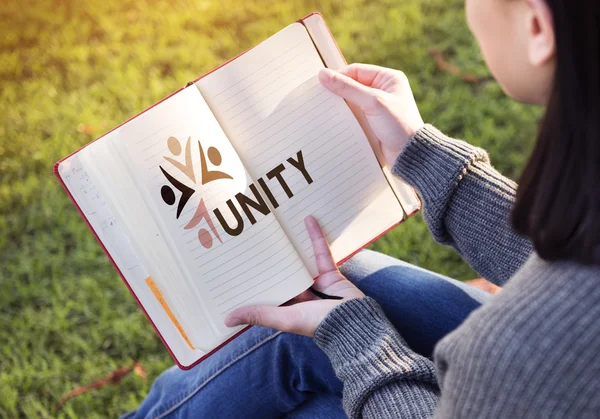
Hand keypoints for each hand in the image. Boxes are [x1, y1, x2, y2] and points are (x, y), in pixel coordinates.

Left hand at [224, 216, 364, 336]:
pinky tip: (308, 220)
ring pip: (300, 261)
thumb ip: (259, 315)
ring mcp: (315, 283)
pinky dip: (316, 237)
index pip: (267, 291)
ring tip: (278, 226)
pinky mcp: (330, 273)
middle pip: (283, 273)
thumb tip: (226, 320)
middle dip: (270, 259)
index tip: (238, 265)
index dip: (254, 280)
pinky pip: (320, 252)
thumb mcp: (284, 319)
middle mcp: (300, 295)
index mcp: (287, 308)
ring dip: (292, 245)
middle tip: (254, 238)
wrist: (354, 322)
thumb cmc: (317, 324)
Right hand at [319, 64, 423, 166]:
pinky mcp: (373, 122)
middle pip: (353, 85)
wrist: (409, 154)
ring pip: (352, 101)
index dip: (339, 76)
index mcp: (388, 78)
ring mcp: (378, 107)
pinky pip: (354, 115)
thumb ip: (348, 88)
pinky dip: (344, 117)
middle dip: (338, 92)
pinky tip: (334, 121)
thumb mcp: (373, 102)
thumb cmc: (398, 125)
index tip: (321, 83)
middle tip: (320, 97)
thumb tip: (323, 74)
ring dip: (340, 106)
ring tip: (324, 110)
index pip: (357, 71)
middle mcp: (383, 90)